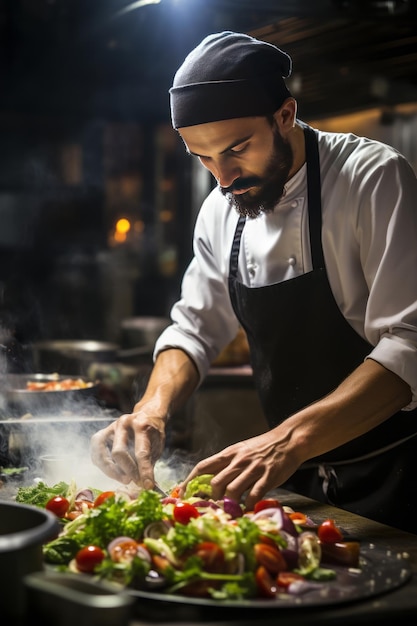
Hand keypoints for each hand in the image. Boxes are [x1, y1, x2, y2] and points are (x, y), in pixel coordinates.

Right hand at [90, 408, 165, 487]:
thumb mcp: (157, 446)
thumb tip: (145, 484)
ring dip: (111, 471)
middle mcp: (123, 424)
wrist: (146, 415)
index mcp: (141, 424)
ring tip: (124, 479)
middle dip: (127, 471)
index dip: (144, 471)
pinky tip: (113, 472)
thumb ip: (149, 463)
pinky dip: (103, 466)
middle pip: (118, 452)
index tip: (148, 485)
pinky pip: (96, 453)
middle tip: (135, 481)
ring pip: (101, 453)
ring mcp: (110, 428)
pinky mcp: (101, 434)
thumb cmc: (152, 433)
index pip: (141, 452)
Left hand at [180, 427, 301, 510]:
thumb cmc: (263, 447)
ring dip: (229, 504)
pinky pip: (254, 494)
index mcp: (229, 454)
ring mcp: (253, 469)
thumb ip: (227, 464)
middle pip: (216, 482)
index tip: (182, 492)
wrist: (287, 440)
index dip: (190, 480)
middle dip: (212, 497)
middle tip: (214, 506)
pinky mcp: (268, 477)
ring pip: (232, 490)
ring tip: (230, 511)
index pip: (203, 466)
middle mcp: (239, 461)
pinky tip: (248, 509)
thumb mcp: (241, 450)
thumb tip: (210, 481)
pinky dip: (249, 505)